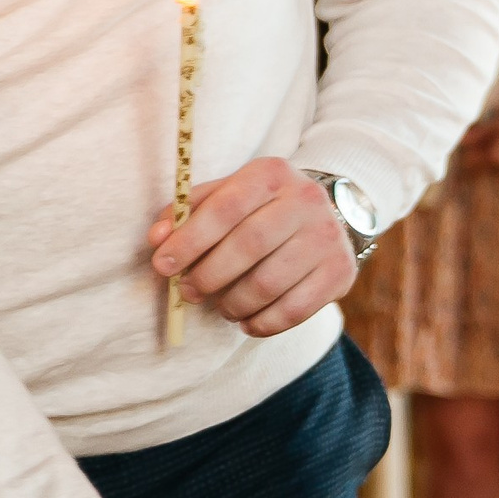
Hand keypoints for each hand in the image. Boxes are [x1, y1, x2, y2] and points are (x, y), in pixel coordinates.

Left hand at [148, 157, 354, 337]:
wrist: (327, 215)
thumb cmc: (261, 209)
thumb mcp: (227, 195)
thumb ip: (189, 213)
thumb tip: (157, 238)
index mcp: (271, 174)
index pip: (226, 208)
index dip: (190, 240)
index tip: (164, 266)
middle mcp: (306, 200)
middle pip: (249, 245)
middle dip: (209, 275)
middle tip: (189, 292)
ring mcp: (328, 237)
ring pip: (270, 282)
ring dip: (234, 303)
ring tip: (222, 306)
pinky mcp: (340, 272)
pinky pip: (295, 309)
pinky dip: (263, 323)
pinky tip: (248, 321)